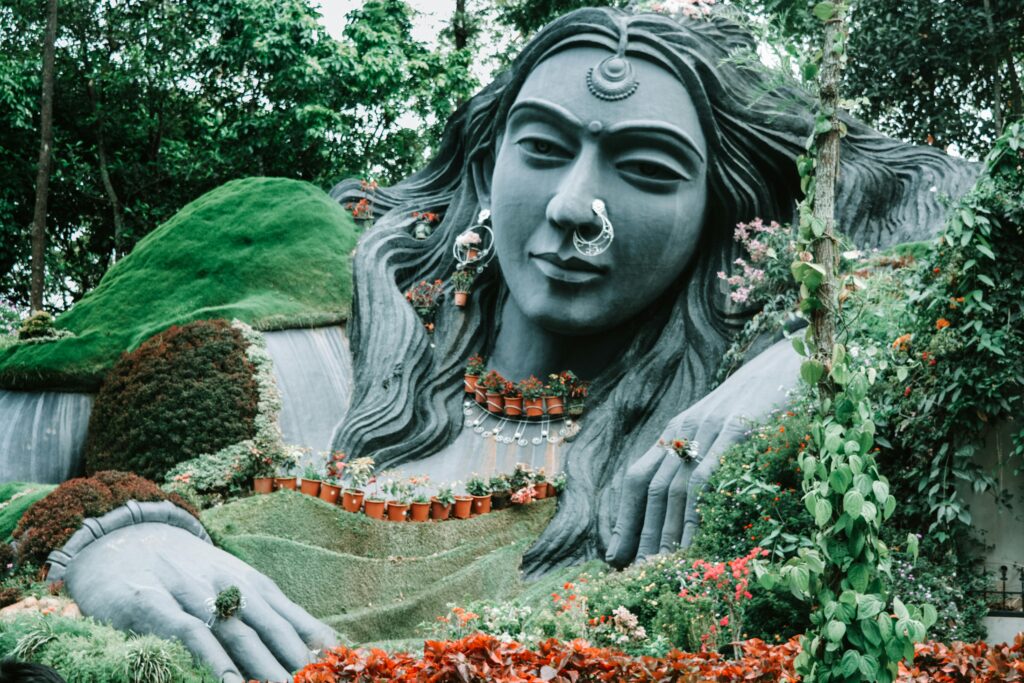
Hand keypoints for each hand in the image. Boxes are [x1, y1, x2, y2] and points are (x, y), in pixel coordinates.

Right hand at [62, 523, 336, 681]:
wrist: (121, 537)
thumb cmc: (186, 573)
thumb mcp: (233, 585)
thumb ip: (273, 613)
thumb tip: (324, 644)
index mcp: (251, 584)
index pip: (292, 618)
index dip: (316, 645)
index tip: (341, 666)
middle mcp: (227, 586)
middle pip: (270, 628)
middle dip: (295, 662)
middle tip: (314, 682)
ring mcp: (190, 593)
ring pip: (235, 632)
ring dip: (262, 665)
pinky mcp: (150, 603)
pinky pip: (187, 632)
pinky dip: (211, 657)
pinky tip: (229, 680)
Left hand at [605, 338, 800, 566]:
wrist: (789, 360)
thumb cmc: (760, 402)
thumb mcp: (721, 427)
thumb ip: (704, 457)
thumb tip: (695, 508)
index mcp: (676, 430)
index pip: (637, 477)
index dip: (625, 518)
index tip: (616, 553)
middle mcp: (683, 429)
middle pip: (649, 488)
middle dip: (640, 534)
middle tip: (636, 573)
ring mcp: (708, 430)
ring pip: (673, 488)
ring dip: (664, 532)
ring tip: (660, 568)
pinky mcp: (736, 430)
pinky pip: (707, 478)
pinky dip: (696, 514)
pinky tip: (694, 543)